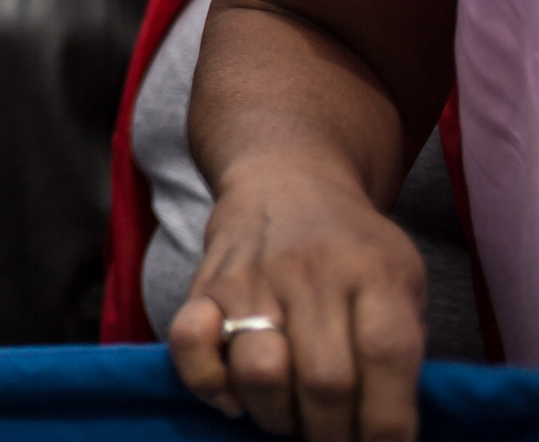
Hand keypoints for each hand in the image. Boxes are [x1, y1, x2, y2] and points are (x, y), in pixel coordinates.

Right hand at [169, 156, 427, 441]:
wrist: (285, 179)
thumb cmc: (353, 246)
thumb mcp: (403, 276)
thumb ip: (403, 341)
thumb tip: (389, 425)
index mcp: (373, 271)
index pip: (386, 355)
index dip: (389, 420)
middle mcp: (311, 272)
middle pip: (325, 380)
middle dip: (335, 434)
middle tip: (338, 440)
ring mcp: (251, 278)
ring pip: (260, 372)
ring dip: (279, 417)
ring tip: (292, 420)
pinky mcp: (204, 285)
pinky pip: (190, 343)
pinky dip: (209, 383)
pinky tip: (235, 396)